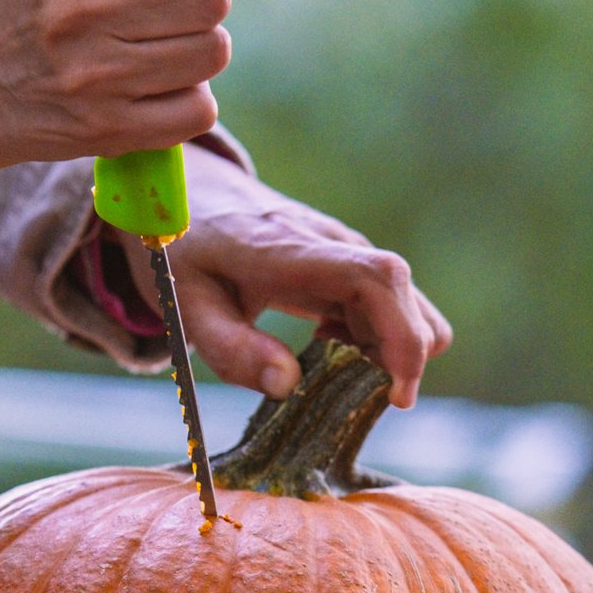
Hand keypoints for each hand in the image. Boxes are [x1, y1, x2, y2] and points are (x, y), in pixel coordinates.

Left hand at [128, 148, 451, 406]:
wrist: (193, 196)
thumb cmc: (184, 251)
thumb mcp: (186, 306)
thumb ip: (231, 348)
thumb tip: (288, 386)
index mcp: (292, 249)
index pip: (376, 279)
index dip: (402, 337)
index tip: (396, 396)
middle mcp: (334, 244)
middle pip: (406, 300)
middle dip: (398, 360)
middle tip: (344, 394)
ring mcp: (347, 250)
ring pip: (408, 306)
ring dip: (386, 350)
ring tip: (325, 362)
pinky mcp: (350, 261)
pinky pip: (390, 305)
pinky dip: (375, 338)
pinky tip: (326, 343)